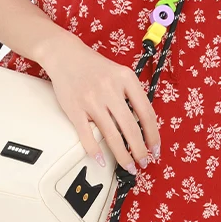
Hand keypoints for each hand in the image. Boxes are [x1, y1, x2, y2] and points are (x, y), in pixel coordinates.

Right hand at [40, 33, 161, 174]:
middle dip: (140, 151)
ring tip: (129, 166)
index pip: (146, 113)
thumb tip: (145, 125)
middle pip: (131, 128)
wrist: (65, 54)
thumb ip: (132, 94)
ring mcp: (92, 100)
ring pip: (112, 135)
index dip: (153, 135)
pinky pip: (87, 135)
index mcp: (126, 78)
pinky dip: (95, 151)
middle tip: (144, 163)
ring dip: (122, 156)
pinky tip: (102, 160)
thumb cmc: (95, 66)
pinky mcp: (75, 109)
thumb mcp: (119, 73)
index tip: (155, 149)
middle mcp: (110, 89)